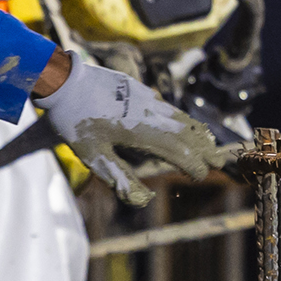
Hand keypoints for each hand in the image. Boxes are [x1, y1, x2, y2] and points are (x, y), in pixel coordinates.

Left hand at [37, 54, 216, 206]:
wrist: (62, 81)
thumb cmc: (73, 122)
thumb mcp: (92, 156)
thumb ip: (119, 177)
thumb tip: (143, 199)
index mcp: (140, 130)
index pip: (178, 150)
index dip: (193, 164)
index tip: (201, 175)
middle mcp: (149, 111)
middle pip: (186, 132)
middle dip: (204, 148)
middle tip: (219, 161)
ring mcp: (145, 97)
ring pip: (178, 116)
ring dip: (195, 132)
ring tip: (208, 143)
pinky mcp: (137, 88)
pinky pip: (165, 106)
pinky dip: (180, 119)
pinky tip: (181, 124)